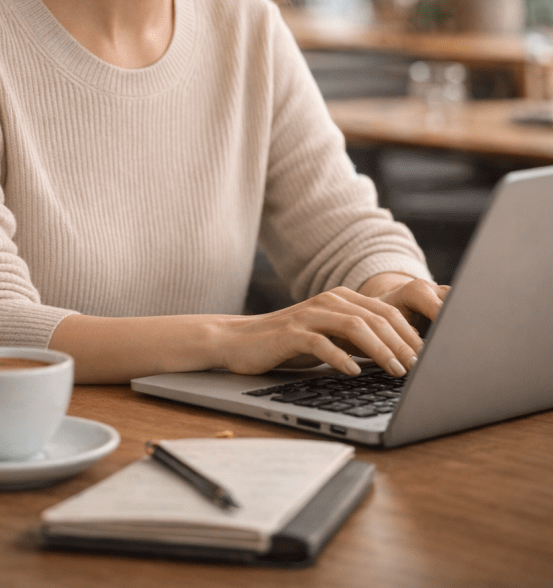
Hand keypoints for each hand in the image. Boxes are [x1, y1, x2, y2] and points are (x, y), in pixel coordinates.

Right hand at [216, 282, 442, 378]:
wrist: (240, 340)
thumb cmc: (289, 343)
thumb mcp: (329, 338)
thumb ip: (357, 340)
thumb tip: (400, 359)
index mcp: (342, 299)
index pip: (387, 312)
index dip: (412, 333)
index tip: (431, 356)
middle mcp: (329, 301)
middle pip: (376, 317)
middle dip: (404, 342)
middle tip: (422, 367)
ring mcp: (309, 315)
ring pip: (354, 326)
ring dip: (380, 350)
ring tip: (398, 371)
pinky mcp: (291, 333)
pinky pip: (321, 343)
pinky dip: (340, 357)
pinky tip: (354, 372)